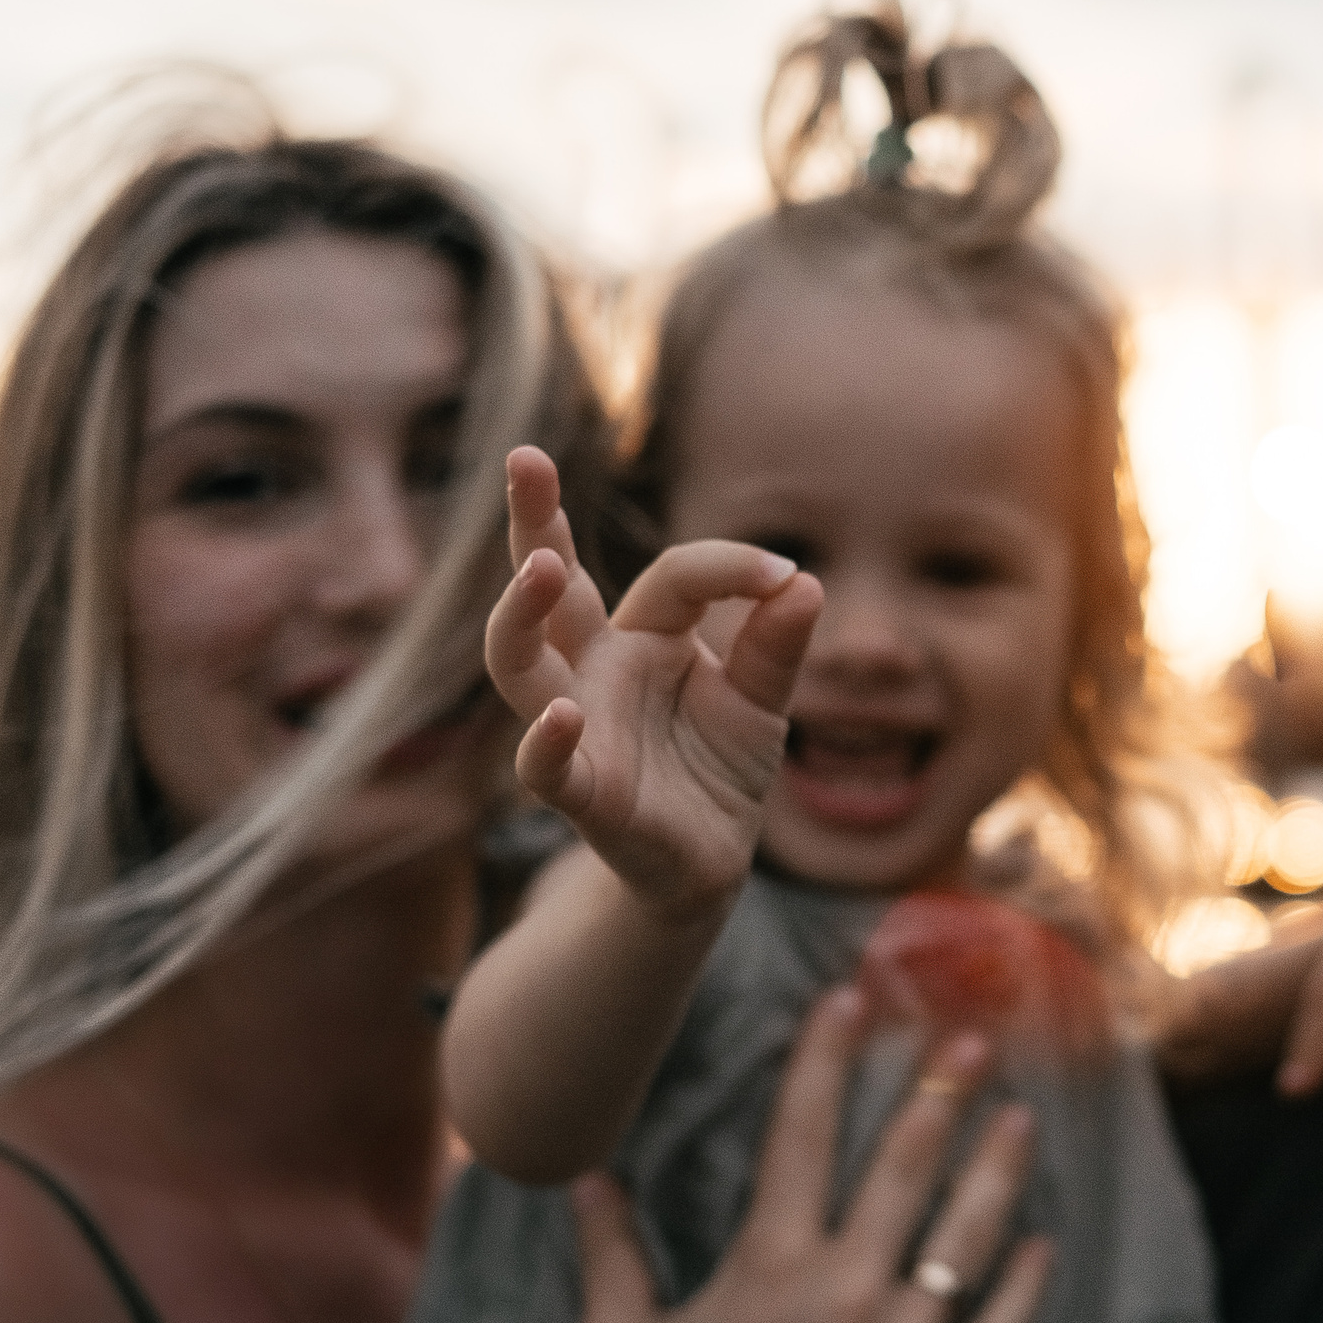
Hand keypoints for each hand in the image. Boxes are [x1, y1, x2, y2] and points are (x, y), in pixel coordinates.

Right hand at [485, 446, 822, 918]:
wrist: (708, 865)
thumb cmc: (720, 770)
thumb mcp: (762, 701)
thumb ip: (777, 646)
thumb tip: (804, 581)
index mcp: (641, 637)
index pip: (673, 578)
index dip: (728, 567)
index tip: (784, 576)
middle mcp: (595, 672)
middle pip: (547, 590)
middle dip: (532, 521)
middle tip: (524, 457)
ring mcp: (578, 728)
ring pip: (520, 665)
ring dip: (519, 615)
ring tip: (538, 567)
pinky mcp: (582, 793)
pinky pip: (546, 766)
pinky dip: (547, 743)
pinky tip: (561, 717)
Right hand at [565, 986, 1052, 1322]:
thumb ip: (609, 1252)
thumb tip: (584, 1179)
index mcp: (769, 1261)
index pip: (802, 1130)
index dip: (826, 1055)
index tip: (851, 997)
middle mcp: (843, 1287)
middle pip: (905, 1165)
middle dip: (941, 1092)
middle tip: (973, 1039)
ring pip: (966, 1235)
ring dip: (997, 1169)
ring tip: (1024, 1117)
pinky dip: (1024, 1288)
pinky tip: (1044, 1245)